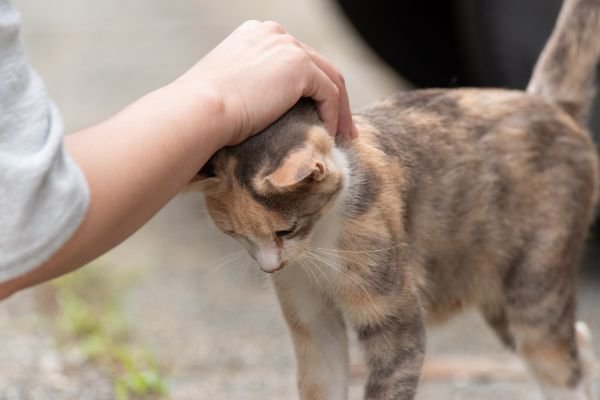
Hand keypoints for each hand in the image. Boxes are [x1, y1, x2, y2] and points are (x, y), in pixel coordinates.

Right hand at [175, 20, 357, 145]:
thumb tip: (269, 108)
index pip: (296, 59)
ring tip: (341, 136)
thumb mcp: (231, 88)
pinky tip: (328, 135)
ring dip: (339, 109)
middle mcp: (274, 34)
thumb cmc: (205, 111)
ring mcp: (288, 47)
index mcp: (256, 36)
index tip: (316, 112)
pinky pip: (329, 93)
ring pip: (330, 78)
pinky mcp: (300, 66)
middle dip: (333, 98)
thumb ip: (254, 86)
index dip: (311, 88)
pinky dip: (333, 115)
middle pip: (318, 65)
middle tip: (340, 127)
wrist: (200, 111)